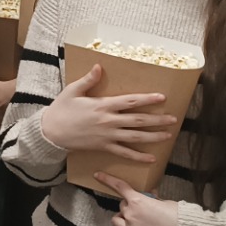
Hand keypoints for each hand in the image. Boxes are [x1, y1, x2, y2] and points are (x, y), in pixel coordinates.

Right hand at [39, 64, 175, 161]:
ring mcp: (108, 136)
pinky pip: (125, 153)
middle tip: (174, 119)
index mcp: (103, 105)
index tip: (162, 97)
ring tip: (168, 135)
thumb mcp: (73, 91)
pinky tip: (151, 158)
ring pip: (135, 137)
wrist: (52, 132)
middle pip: (138, 120)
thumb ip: (88, 80)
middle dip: (157, 120)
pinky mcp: (104, 147)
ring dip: (153, 137)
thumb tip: (99, 66)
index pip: (130, 101)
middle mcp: (109, 121)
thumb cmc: (61, 109)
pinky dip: (139, 157)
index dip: (147, 99)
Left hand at [96, 173, 178, 225]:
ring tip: (131, 222)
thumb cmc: (178, 216)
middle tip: (140, 211)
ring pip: (116, 222)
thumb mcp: (165, 201)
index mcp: (138, 200)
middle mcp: (131, 214)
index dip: (107, 179)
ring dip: (121, 220)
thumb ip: (152, 198)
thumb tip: (150, 194)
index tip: (98, 175)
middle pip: (121, 207)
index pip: (120, 187)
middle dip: (128, 207)